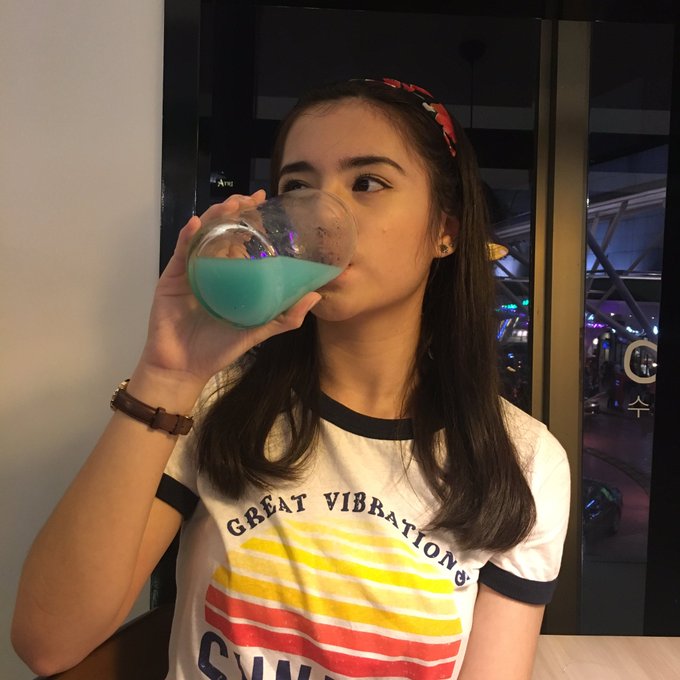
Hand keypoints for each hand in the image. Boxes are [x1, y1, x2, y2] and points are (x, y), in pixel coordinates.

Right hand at [136, 190, 320, 389]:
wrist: (184, 368)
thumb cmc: (219, 350)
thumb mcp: (258, 331)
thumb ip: (285, 317)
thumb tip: (316, 295)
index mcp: (230, 277)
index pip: (241, 240)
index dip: (252, 220)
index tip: (266, 202)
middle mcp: (210, 268)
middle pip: (222, 230)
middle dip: (236, 210)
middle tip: (252, 198)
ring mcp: (190, 271)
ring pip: (202, 234)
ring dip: (216, 216)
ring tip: (232, 205)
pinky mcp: (171, 277)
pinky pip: (180, 251)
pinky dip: (188, 235)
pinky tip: (198, 223)